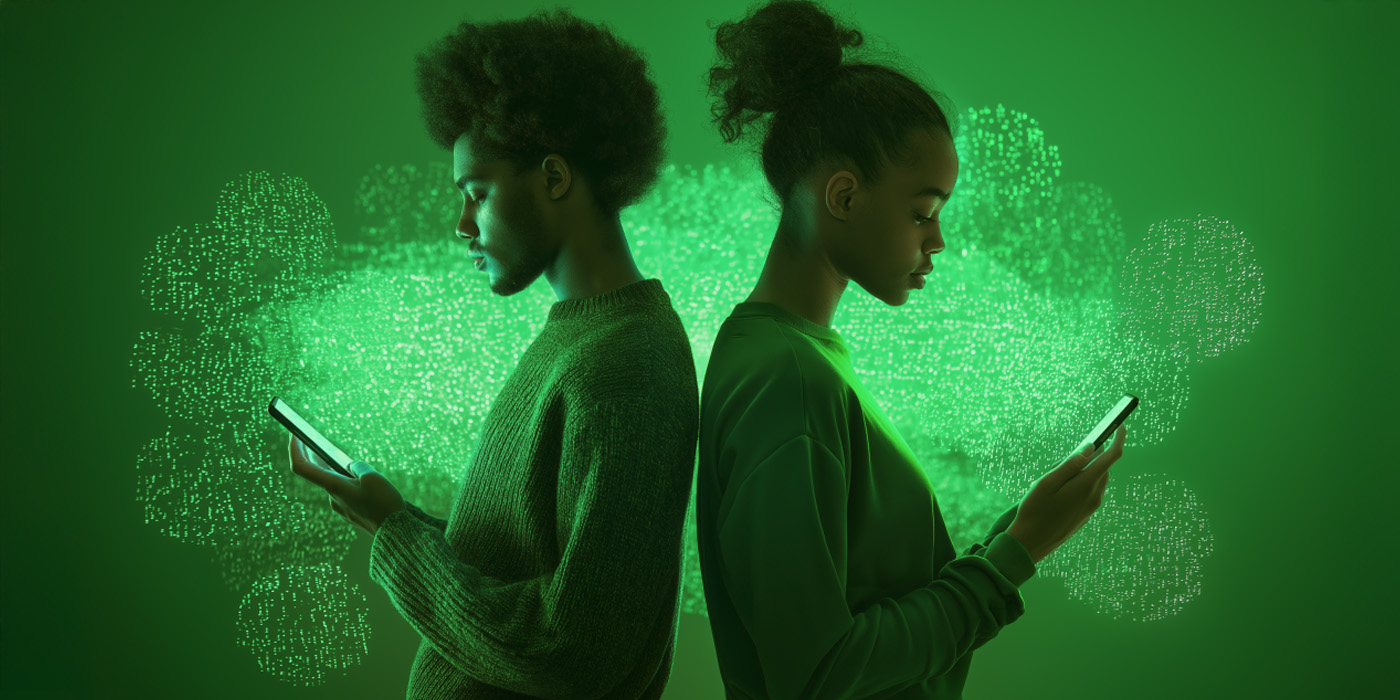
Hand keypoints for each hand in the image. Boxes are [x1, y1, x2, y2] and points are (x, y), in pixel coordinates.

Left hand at [288, 435, 404, 536]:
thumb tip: (350, 466)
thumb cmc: (384, 504)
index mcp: (334, 486)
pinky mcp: (348, 511)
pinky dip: (346, 481)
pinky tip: (359, 477)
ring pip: (333, 481)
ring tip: (344, 457)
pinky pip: (343, 491)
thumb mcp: (372, 477)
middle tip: (314, 438)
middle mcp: (332, 496)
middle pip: (316, 472)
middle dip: (314, 454)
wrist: (395, 532)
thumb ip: (357, 466)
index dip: (294, 448)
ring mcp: (339, 505)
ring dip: (336, 469)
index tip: (294, 433)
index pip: (302, 466)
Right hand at [1006, 424, 1126, 563]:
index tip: (1120, 425)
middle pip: (1103, 467)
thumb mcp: (1046, 483)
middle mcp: (1094, 496)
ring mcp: (1091, 507)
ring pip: (1097, 480)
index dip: (1118, 439)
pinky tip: (1063, 488)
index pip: (1111, 457)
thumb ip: (1069, 464)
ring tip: (1062, 472)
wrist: (1030, 544)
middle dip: (1094, 455)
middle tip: (1072, 452)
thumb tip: (1090, 447)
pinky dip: (1084, 482)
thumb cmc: (1034, 511)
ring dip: (1087, 470)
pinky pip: (1092, 491)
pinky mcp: (1086, 515)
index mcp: (1086, 485)